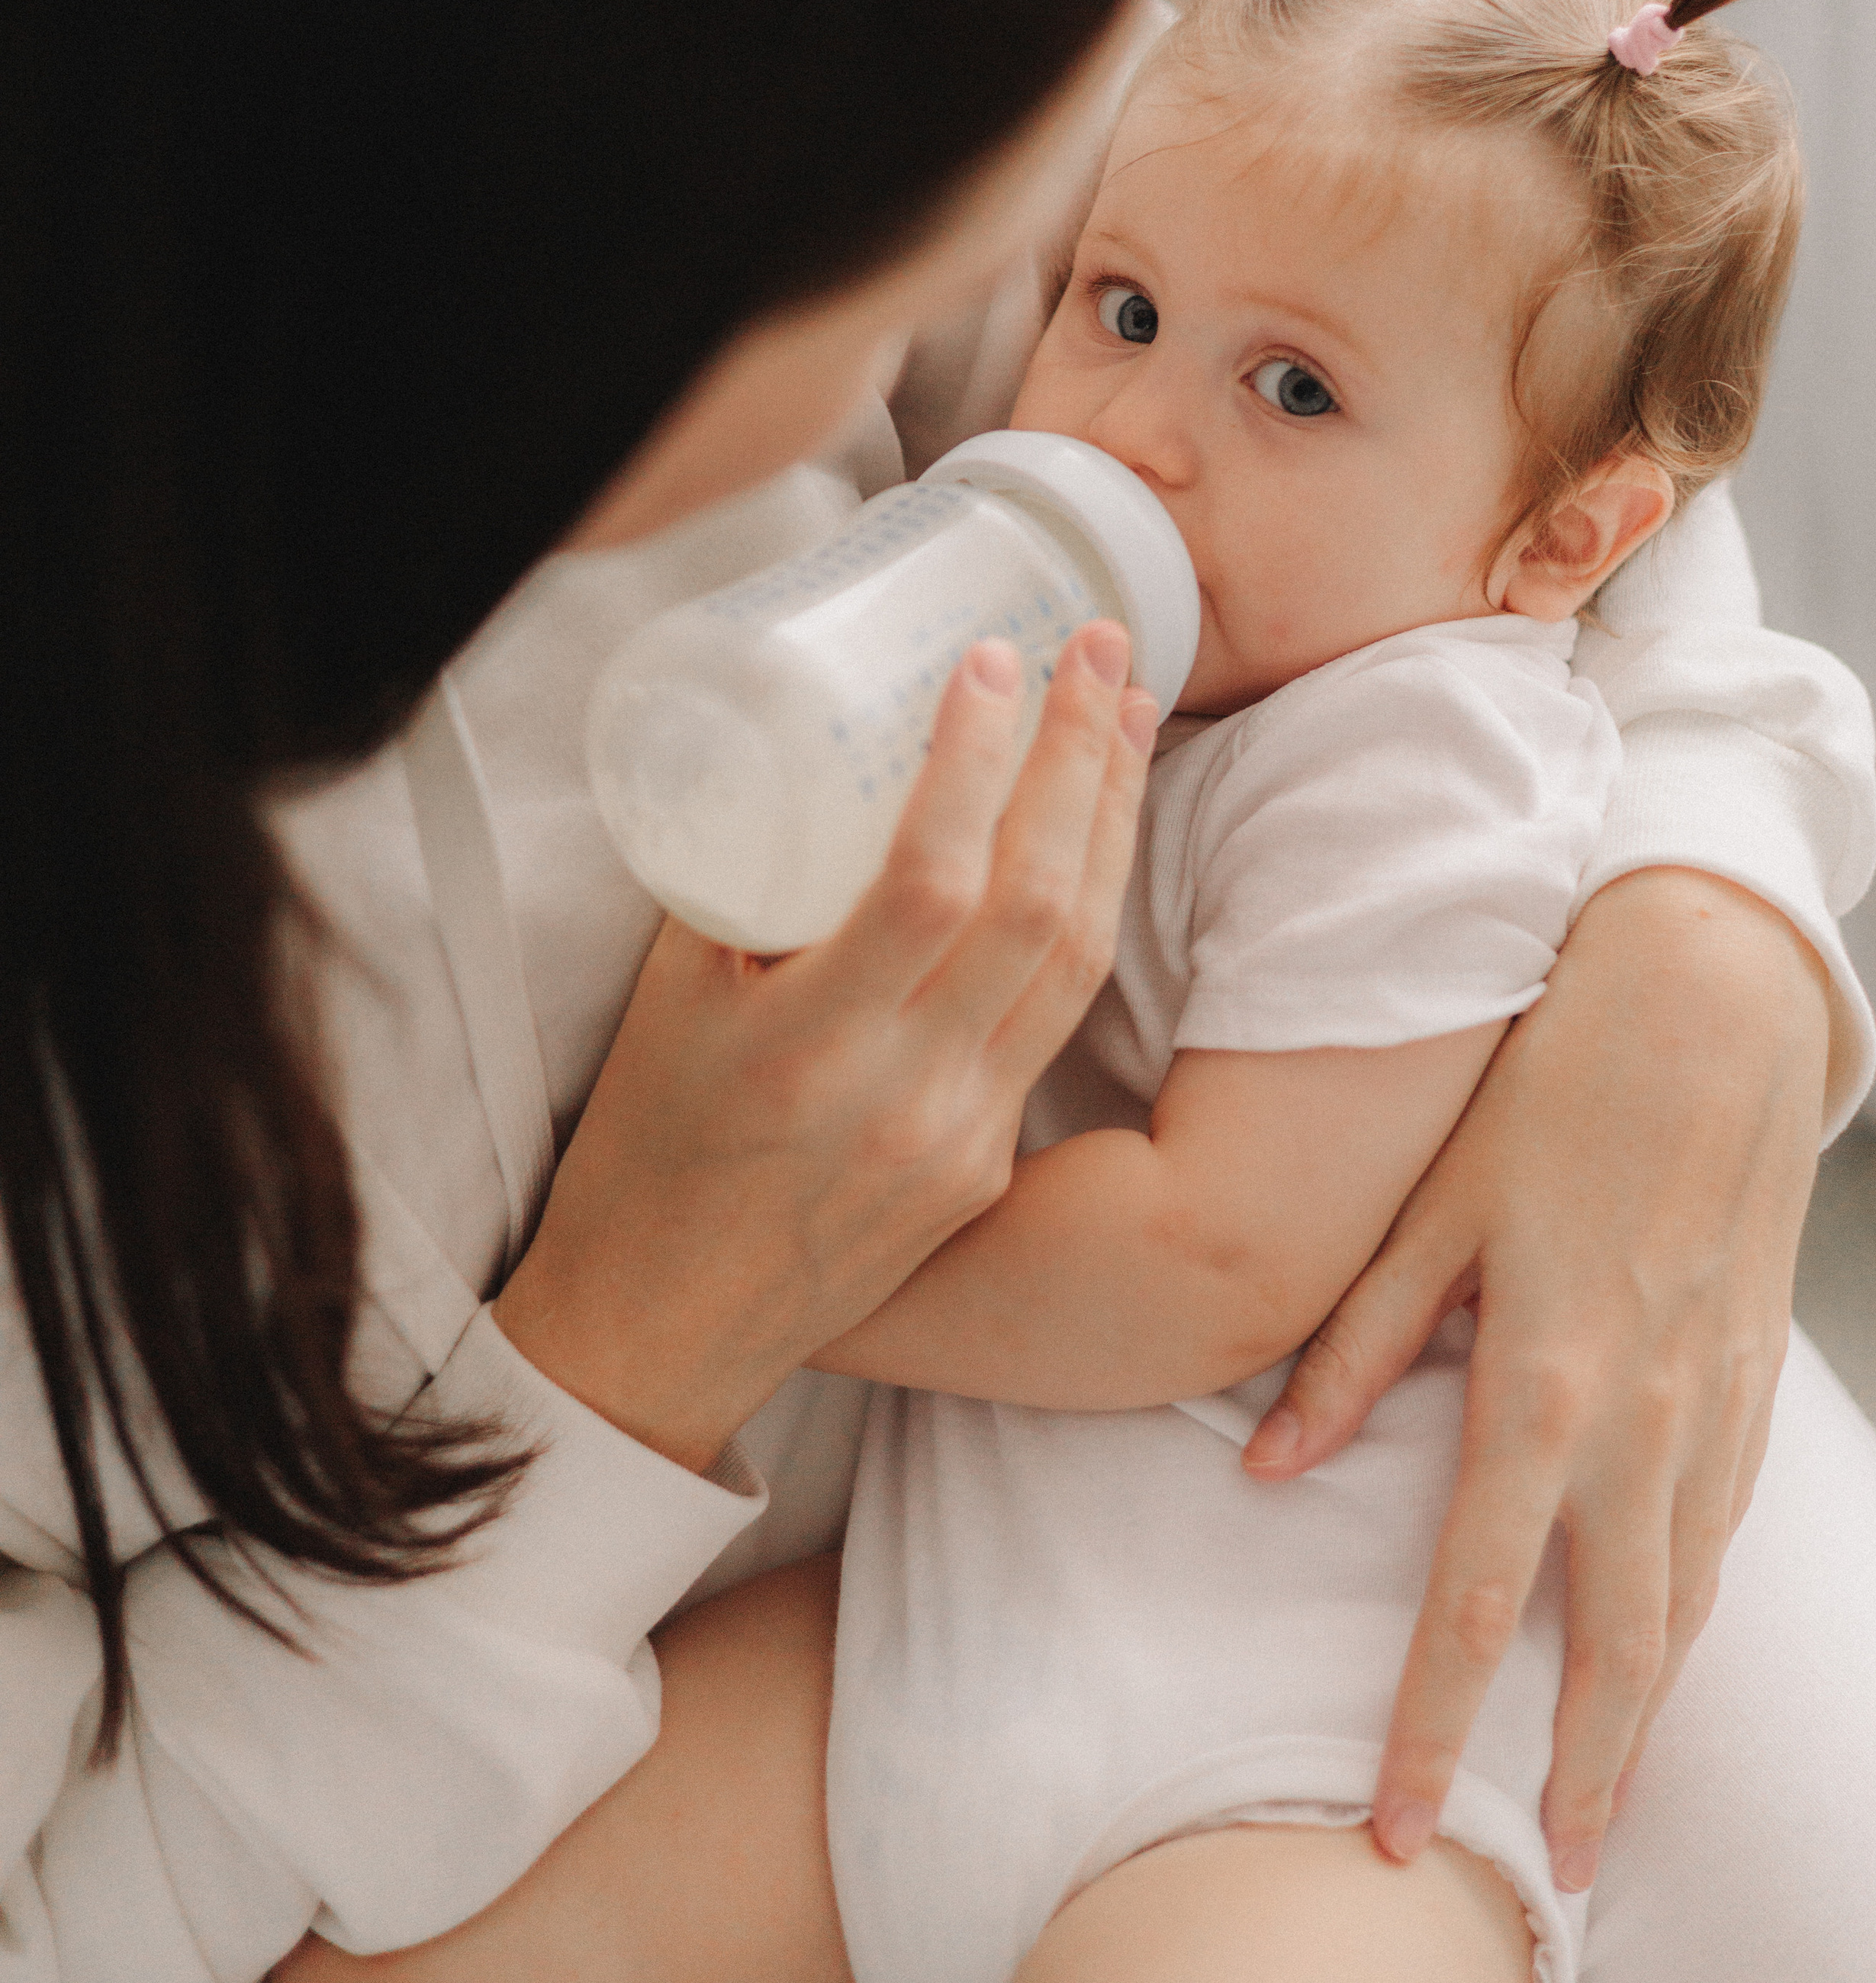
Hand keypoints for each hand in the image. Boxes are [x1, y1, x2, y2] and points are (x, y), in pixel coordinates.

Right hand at [494, 623, 1156, 1473]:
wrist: (661, 1334)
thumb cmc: (642, 1159)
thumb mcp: (668, 1007)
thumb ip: (743, 890)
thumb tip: (807, 760)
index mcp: (807, 1049)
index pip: (929, 883)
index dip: (973, 763)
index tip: (990, 660)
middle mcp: (907, 1098)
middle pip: (1038, 906)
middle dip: (1080, 759)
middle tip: (1098, 647)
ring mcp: (964, 1139)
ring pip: (1077, 960)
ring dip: (1111, 824)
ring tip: (1127, 717)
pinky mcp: (989, 1165)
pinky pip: (1057, 1020)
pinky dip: (1085, 912)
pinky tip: (1094, 842)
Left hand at [1241, 869, 1831, 1893]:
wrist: (1713, 1008)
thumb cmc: (1548, 1091)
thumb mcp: (1427, 1210)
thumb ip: (1349, 1347)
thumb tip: (1265, 1468)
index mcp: (1538, 1379)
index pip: (1476, 1599)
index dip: (1436, 1727)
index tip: (1401, 1825)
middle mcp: (1637, 1416)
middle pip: (1615, 1645)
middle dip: (1584, 1776)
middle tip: (1552, 1878)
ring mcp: (1711, 1406)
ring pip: (1685, 1604)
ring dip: (1649, 1718)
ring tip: (1609, 1806)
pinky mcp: (1753, 1382)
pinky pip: (1722, 1533)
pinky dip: (1689, 1613)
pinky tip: (1662, 1652)